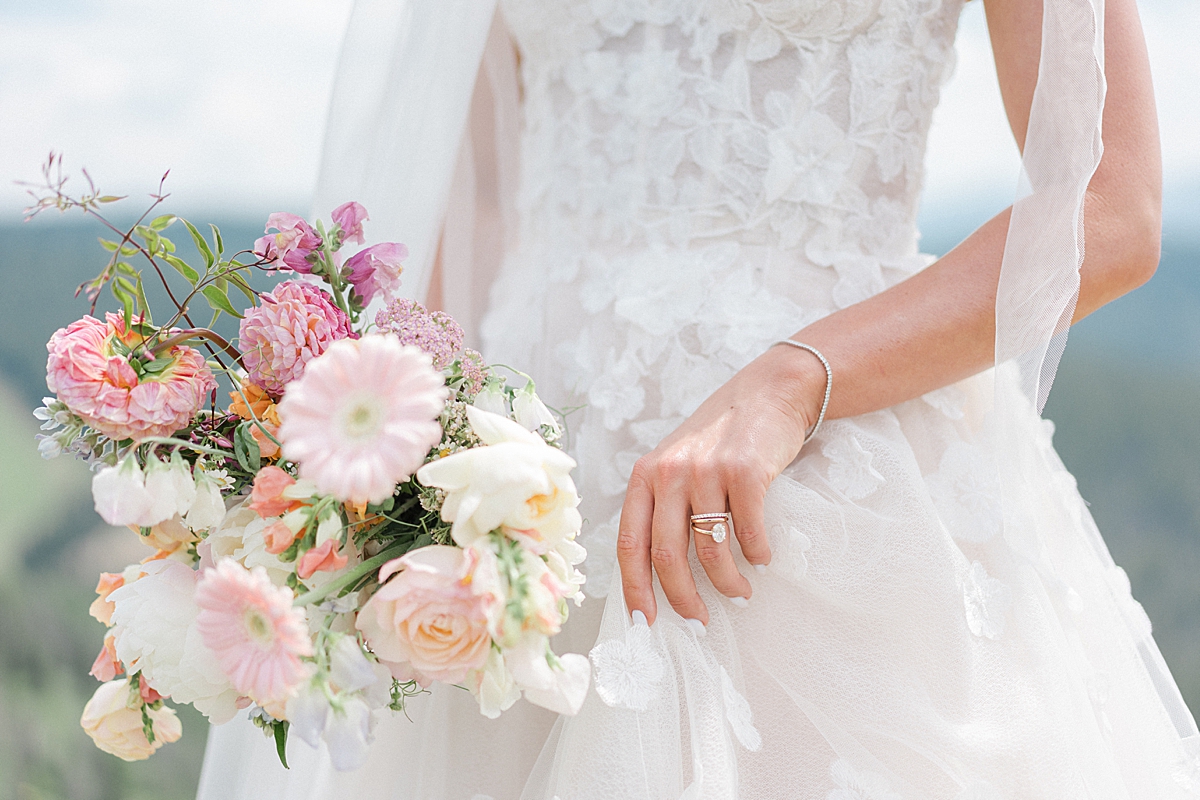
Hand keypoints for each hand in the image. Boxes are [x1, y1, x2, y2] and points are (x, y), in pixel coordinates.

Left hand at [617, 343, 827, 625]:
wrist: (768, 391)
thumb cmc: (719, 438)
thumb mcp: (676, 463)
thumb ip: (662, 506)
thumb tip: (658, 575)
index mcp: (645, 476)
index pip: (628, 543)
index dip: (634, 588)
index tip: (645, 622)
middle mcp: (670, 473)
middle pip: (666, 555)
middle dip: (683, 599)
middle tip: (698, 621)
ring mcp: (708, 470)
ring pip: (710, 550)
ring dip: (728, 583)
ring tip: (741, 592)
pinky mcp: (746, 470)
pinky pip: (748, 531)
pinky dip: (758, 554)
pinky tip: (763, 558)